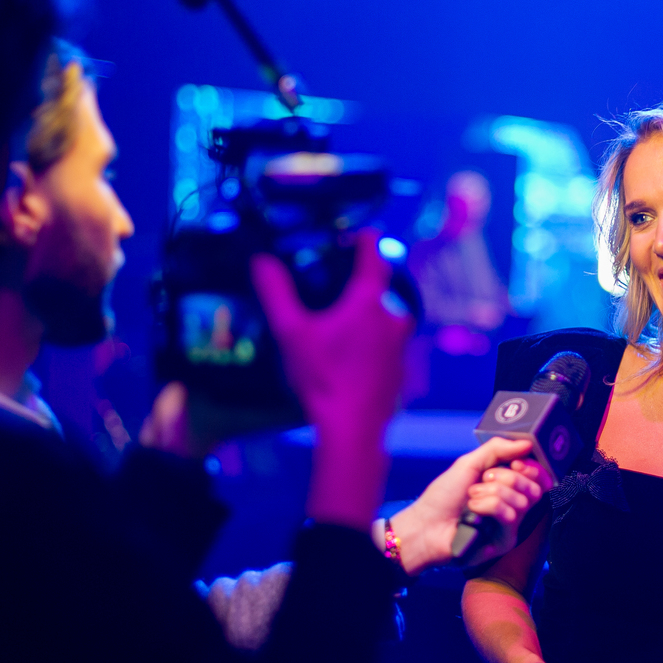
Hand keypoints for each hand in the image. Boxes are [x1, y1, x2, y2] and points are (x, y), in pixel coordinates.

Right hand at [251, 230, 414, 530]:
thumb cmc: (324, 377)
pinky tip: (348, 351)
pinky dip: (370, 338)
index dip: (365, 240)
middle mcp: (393, 317)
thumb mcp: (292, 332)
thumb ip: (276, 293)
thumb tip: (261, 261)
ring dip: (365, 312)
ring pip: (384, 315)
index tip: (359, 233)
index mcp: (370, 301)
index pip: (375, 254)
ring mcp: (401, 344)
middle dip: (360, 281)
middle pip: (380, 286)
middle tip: (336, 279)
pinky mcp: (400, 367)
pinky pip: (386, 341)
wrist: (353, 429)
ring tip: (338, 317)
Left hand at [388, 438, 545, 572]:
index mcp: (507, 485)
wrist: (426, 524)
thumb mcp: (470, 463)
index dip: (532, 468)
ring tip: (471, 497)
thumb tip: (527, 443)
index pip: (538, 476)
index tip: (516, 463)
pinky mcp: (506, 540)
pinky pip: (511, 516)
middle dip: (507, 478)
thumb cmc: (444, 496)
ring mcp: (510, 524)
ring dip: (492, 493)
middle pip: (534, 487)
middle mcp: (512, 504)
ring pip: (523, 501)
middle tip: (484, 480)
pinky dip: (489, 507)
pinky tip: (472, 511)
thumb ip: (497, 449)